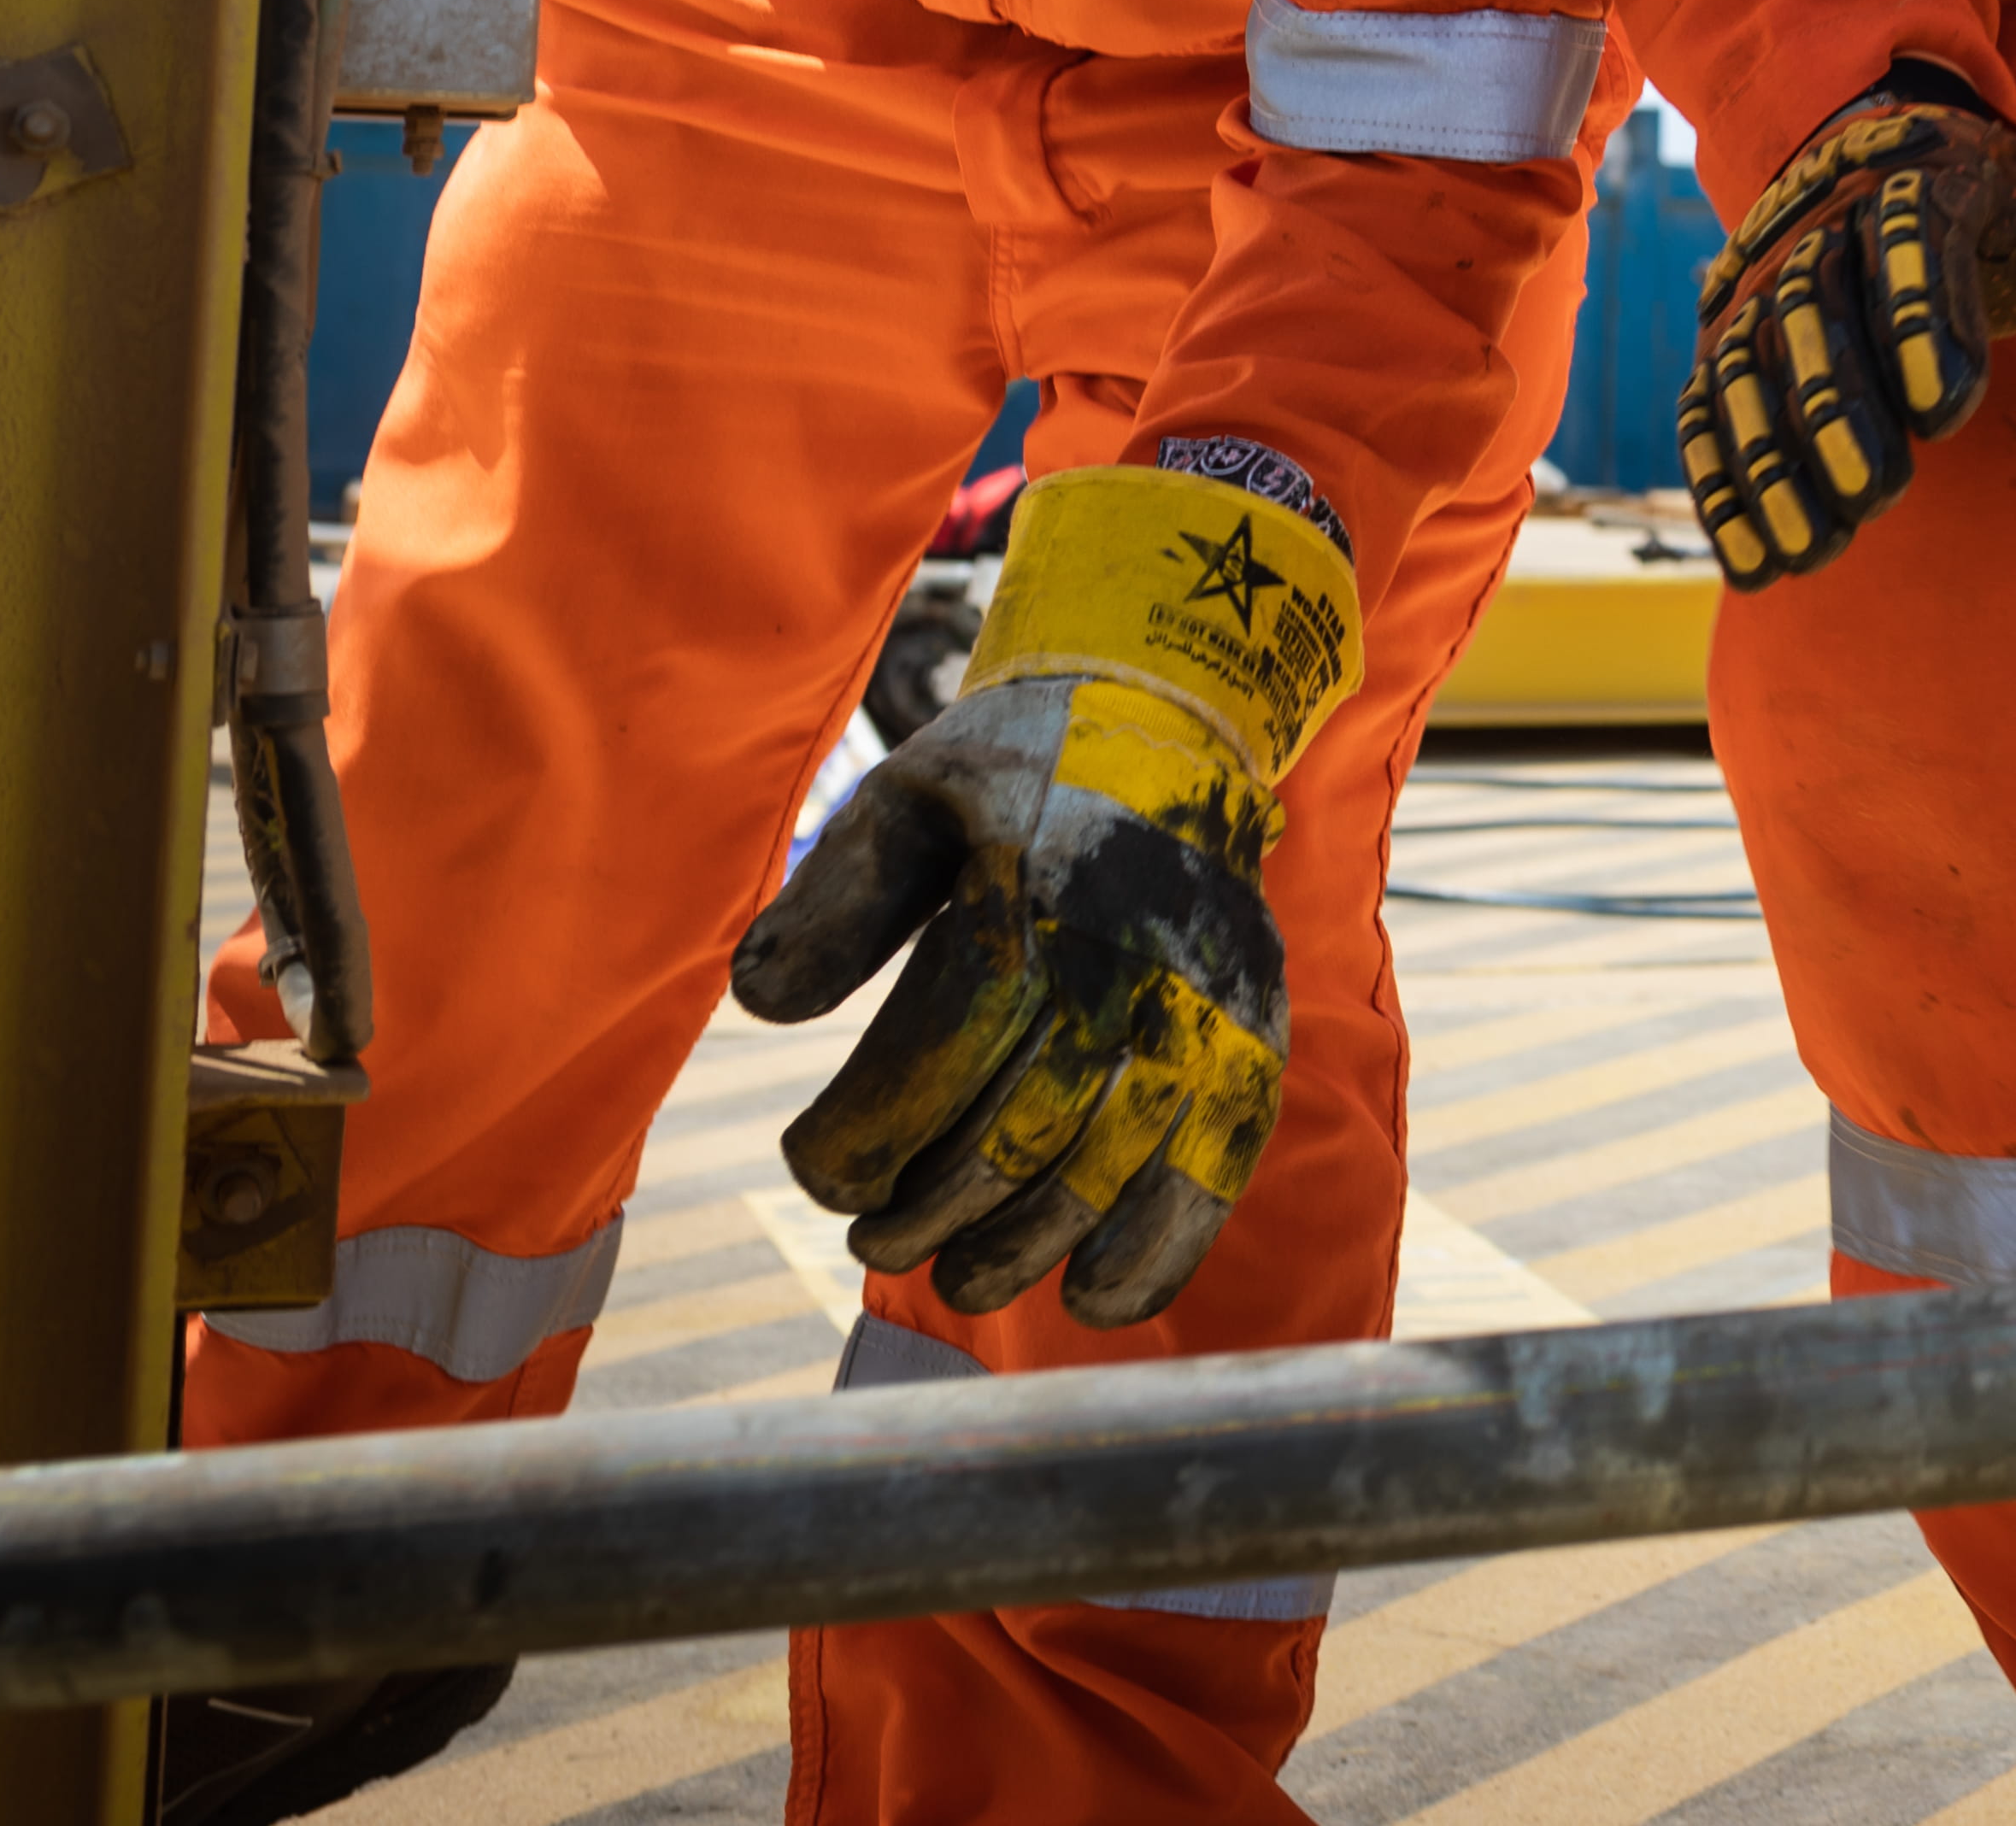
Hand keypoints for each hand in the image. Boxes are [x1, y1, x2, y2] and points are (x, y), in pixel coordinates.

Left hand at [735, 457, 1363, 1325]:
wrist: (1179, 718)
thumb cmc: (1015, 770)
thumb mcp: (905, 799)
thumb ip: (831, 902)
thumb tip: (759, 1007)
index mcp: (1033, 899)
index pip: (933, 1063)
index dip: (856, 1145)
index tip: (813, 1168)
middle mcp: (1129, 962)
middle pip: (1015, 1139)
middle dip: (924, 1215)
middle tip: (871, 1237)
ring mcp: (1205, 1009)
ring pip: (1107, 1175)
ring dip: (1020, 1250)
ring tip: (957, 1274)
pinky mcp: (1256, 1038)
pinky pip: (1213, 1172)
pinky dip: (1157, 1252)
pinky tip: (1091, 1297)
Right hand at [1683, 76, 2015, 586]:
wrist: (1884, 159)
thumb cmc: (2000, 213)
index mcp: (1920, 183)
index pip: (1913, 240)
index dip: (1925, 322)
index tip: (1947, 410)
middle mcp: (1824, 227)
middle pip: (1818, 312)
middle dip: (1842, 408)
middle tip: (1879, 494)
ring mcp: (1763, 286)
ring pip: (1751, 369)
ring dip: (1773, 464)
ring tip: (1815, 550)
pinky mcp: (1726, 341)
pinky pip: (1709, 411)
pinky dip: (1722, 488)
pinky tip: (1753, 564)